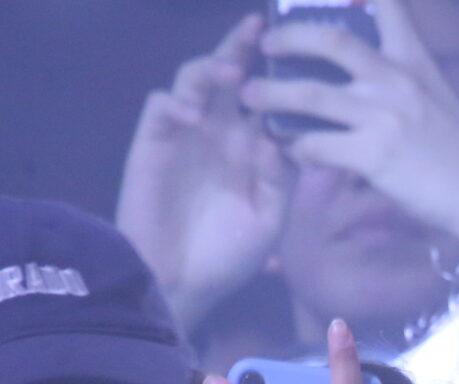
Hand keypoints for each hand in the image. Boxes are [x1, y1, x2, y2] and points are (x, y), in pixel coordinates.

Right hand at [116, 13, 294, 331]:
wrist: (182, 282)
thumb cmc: (229, 253)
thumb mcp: (270, 217)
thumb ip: (280, 177)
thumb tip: (281, 136)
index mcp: (252, 145)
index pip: (267, 97)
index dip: (281, 73)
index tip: (306, 51)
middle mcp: (220, 131)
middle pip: (229, 75)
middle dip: (242, 47)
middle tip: (259, 27)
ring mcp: (185, 133)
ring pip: (193, 80)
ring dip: (210, 68)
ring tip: (231, 72)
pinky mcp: (152, 143)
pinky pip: (160, 106)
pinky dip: (176, 102)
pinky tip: (194, 115)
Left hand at [242, 0, 458, 252]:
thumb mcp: (439, 97)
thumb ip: (402, 78)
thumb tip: (363, 71)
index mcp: (413, 61)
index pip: (385, 5)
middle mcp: (396, 80)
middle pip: (329, 39)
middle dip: (288, 37)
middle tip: (267, 45)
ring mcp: (384, 116)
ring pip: (309, 94)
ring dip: (271, 95)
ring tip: (251, 97)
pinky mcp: (375, 155)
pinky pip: (316, 144)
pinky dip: (295, 147)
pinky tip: (287, 150)